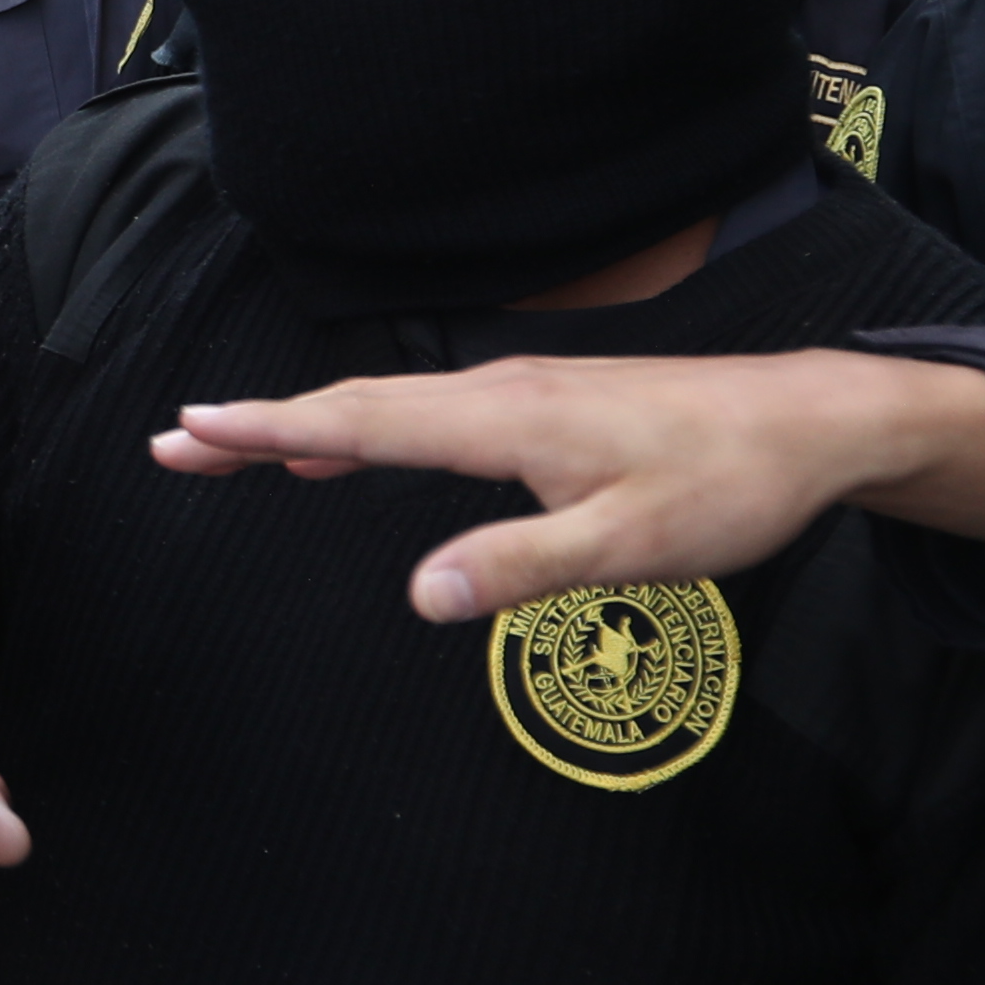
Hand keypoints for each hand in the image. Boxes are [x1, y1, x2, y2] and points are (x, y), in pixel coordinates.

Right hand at [152, 347, 984, 622]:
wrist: (811, 423)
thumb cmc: (730, 485)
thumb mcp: (632, 545)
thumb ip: (523, 566)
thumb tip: (420, 593)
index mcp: (507, 420)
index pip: (364, 423)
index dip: (271, 429)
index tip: (191, 430)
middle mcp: (500, 392)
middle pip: (356, 408)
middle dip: (260, 425)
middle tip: (173, 442)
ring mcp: (521, 395)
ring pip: (388, 409)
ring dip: (305, 426)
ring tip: (231, 444)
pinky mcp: (543, 408)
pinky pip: (426, 415)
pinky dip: (365, 430)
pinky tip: (347, 449)